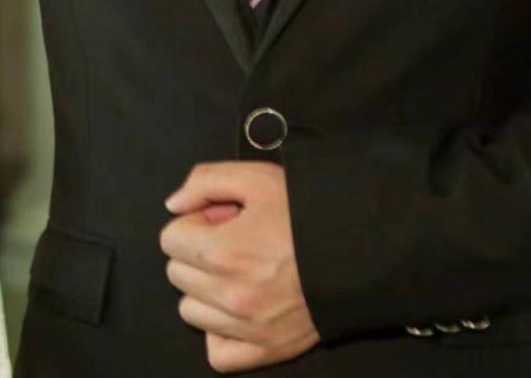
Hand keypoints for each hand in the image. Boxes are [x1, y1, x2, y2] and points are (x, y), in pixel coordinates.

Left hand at [160, 160, 319, 372]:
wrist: (360, 249)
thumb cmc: (309, 212)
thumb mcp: (257, 177)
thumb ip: (205, 180)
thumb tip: (174, 204)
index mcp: (224, 251)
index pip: (170, 239)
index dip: (194, 221)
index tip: (218, 218)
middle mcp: (231, 296)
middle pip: (177, 273)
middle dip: (198, 251)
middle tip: (232, 239)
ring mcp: (247, 328)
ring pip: (191, 311)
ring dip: (205, 290)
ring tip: (238, 270)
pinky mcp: (265, 350)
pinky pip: (217, 352)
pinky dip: (220, 331)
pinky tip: (239, 306)